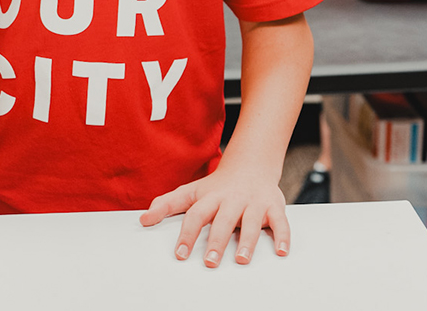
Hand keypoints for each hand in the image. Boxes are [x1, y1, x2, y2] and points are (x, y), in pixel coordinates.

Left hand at [139, 161, 288, 267]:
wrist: (250, 164)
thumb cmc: (218, 185)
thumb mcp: (191, 191)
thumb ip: (167, 204)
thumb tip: (143, 219)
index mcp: (210, 197)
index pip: (196, 215)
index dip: (187, 234)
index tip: (179, 254)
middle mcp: (232, 200)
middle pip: (223, 220)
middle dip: (216, 241)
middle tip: (209, 262)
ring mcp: (253, 203)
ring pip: (252, 222)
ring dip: (247, 241)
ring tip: (241, 260)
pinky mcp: (274, 206)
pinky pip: (280, 222)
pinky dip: (283, 236)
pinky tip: (281, 251)